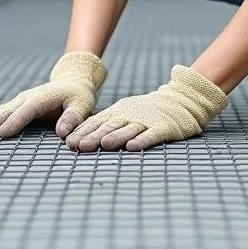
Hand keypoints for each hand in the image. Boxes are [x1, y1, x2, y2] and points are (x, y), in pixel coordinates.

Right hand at [0, 51, 106, 138]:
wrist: (73, 81)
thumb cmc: (78, 96)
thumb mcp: (82, 105)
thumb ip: (73, 118)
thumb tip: (62, 132)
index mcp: (42, 98)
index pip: (26, 112)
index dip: (13, 122)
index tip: (0, 133)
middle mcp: (28, 98)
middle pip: (8, 111)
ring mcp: (21, 100)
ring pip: (0, 111)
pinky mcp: (18, 104)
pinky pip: (0, 112)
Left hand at [66, 65, 228, 151]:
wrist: (178, 101)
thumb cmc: (144, 111)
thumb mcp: (122, 113)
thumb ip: (102, 125)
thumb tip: (75, 139)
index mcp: (117, 112)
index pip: (97, 122)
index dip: (84, 132)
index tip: (70, 143)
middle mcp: (129, 115)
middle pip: (110, 126)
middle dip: (95, 136)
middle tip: (80, 146)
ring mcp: (146, 121)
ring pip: (129, 130)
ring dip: (116, 137)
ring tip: (104, 145)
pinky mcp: (163, 128)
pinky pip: (151, 135)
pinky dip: (142, 140)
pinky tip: (133, 147)